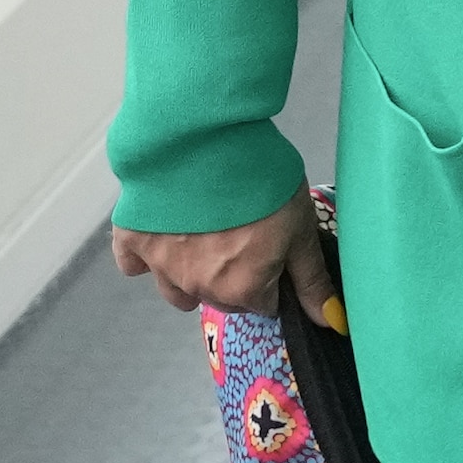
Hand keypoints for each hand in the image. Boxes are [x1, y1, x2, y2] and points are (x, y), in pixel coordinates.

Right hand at [111, 193, 330, 316]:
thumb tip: (330, 322)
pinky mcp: (132, 241)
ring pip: (176, 290)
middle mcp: (198, 287)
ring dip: (192, 275)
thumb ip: (311, 280)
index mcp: (241, 290)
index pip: (263, 305)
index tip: (273, 248)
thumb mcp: (300, 229)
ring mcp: (161, 267)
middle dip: (234, 278)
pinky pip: (134, 266)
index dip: (273, 279)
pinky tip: (165, 235)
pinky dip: (146, 258)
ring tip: (206, 239)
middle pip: (221, 298)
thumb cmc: (260, 182)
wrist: (205, 141)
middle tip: (243, 234)